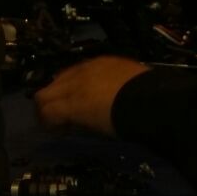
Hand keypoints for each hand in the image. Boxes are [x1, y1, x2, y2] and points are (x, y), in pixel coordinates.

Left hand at [33, 56, 149, 136]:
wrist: (151, 101)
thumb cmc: (152, 96)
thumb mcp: (135, 85)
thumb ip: (123, 89)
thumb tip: (120, 101)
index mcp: (104, 64)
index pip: (76, 73)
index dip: (73, 89)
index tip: (78, 104)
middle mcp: (84, 70)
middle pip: (56, 82)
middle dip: (56, 98)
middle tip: (64, 117)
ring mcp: (74, 86)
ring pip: (45, 96)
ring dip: (48, 111)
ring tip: (58, 126)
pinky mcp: (70, 105)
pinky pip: (48, 112)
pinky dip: (50, 123)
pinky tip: (59, 131)